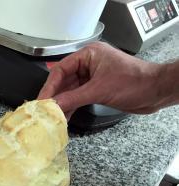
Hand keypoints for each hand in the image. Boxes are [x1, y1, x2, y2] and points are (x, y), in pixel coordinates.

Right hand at [38, 42, 166, 117]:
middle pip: (63, 81)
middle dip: (54, 96)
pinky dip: (71, 107)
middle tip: (43, 110)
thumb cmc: (135, 81)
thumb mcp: (99, 90)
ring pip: (70, 91)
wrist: (156, 91)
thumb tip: (53, 106)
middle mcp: (88, 64)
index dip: (49, 86)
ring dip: (62, 104)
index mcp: (88, 55)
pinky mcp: (96, 89)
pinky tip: (64, 117)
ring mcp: (92, 77)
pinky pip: (78, 98)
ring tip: (52, 117)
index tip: (41, 100)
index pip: (61, 70)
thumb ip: (73, 99)